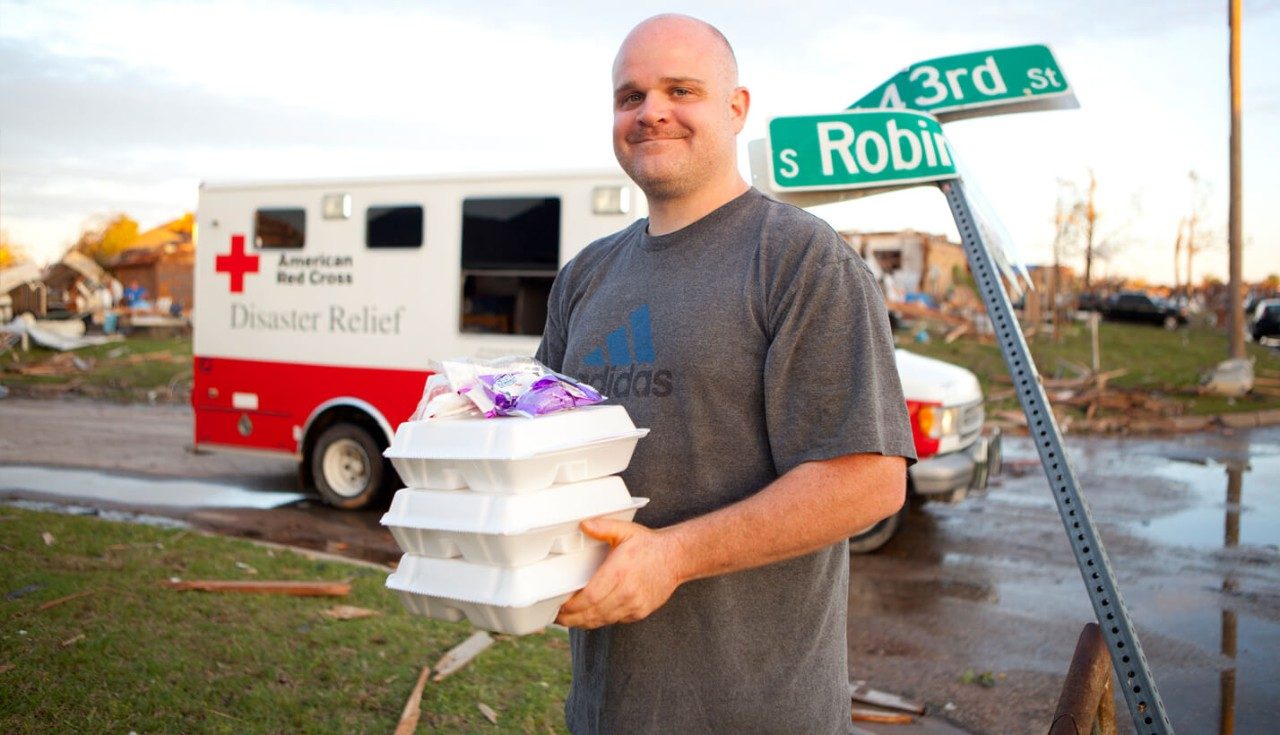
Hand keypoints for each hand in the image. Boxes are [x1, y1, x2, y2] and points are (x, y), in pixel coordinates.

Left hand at [555, 518, 682, 628]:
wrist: (676, 558)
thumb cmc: (649, 545)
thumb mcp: (625, 530)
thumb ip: (603, 527)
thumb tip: (583, 524)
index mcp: (618, 572)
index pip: (589, 597)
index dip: (571, 607)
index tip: (558, 607)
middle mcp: (626, 592)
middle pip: (592, 614)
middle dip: (571, 619)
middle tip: (557, 617)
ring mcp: (634, 605)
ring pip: (602, 620)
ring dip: (583, 622)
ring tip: (569, 619)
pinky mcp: (640, 612)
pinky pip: (615, 621)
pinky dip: (600, 620)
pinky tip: (590, 615)